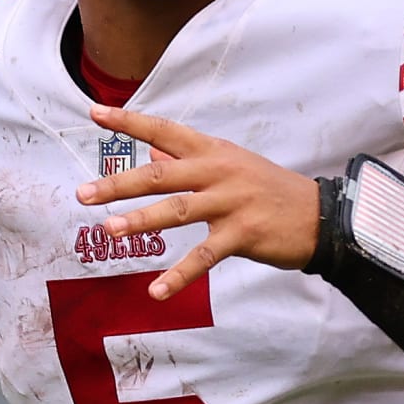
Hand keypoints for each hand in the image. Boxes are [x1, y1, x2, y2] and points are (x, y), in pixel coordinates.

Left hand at [75, 103, 318, 300]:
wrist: (319, 215)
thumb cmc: (268, 189)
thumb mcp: (231, 164)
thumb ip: (189, 158)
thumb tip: (151, 148)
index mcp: (213, 150)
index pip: (164, 129)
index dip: (129, 121)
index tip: (94, 113)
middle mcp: (219, 171)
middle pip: (161, 174)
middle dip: (119, 183)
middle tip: (83, 194)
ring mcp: (231, 202)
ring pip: (178, 210)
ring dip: (141, 221)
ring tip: (109, 229)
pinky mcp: (243, 234)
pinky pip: (205, 257)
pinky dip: (179, 276)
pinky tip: (156, 291)